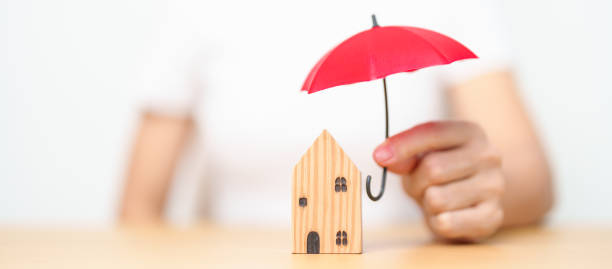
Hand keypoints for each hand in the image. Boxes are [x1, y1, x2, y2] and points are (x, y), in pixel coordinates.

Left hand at [373, 121, 504, 241]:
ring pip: (437, 199)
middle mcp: (489, 156)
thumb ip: (404, 154)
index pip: (432, 132)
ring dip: (427, 204)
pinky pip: (447, 223)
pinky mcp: (493, 216)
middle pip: (432, 169)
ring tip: (437, 199)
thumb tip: (383, 157)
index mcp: (471, 133)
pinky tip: (447, 215)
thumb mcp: (422, 156)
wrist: (477, 198)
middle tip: (421, 186)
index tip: (379, 156)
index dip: (403, 144)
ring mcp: (494, 186)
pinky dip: (437, 222)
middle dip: (416, 182)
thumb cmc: (444, 173)